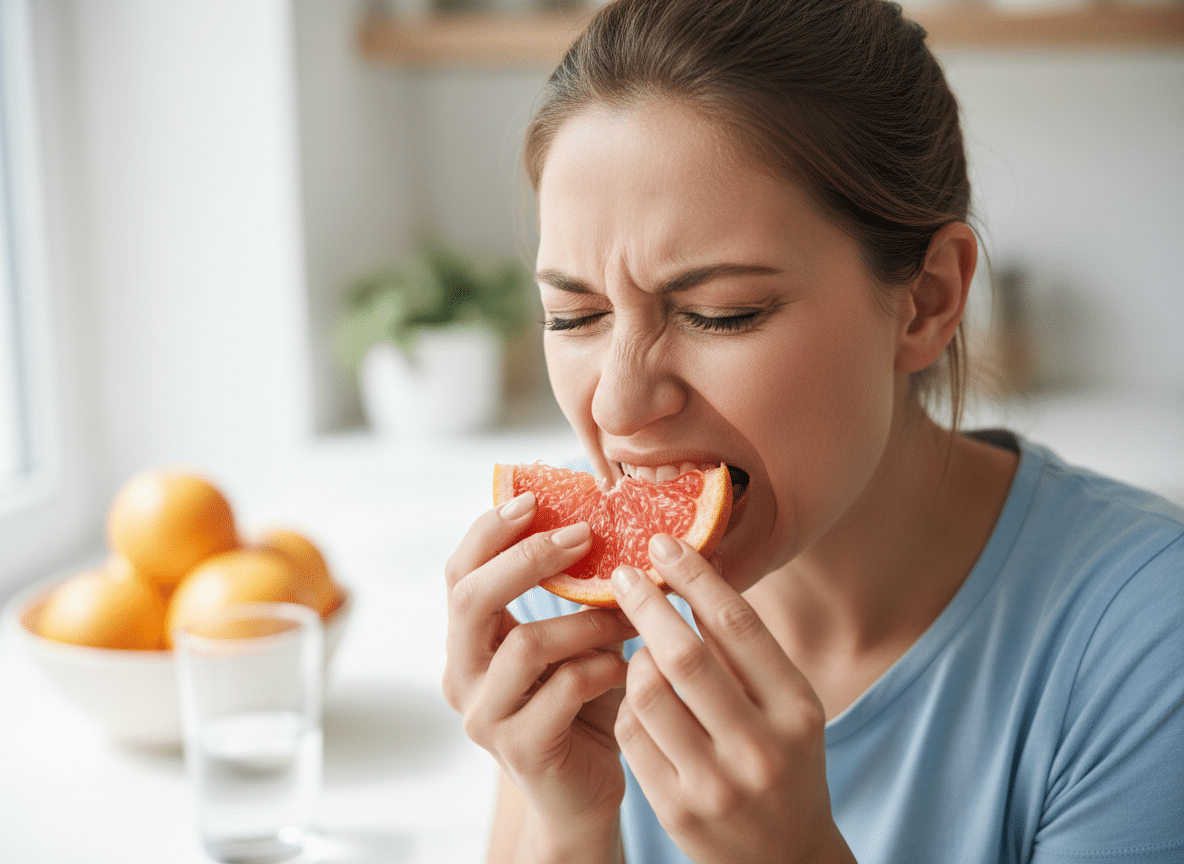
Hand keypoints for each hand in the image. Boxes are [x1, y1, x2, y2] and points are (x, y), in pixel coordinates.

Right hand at [442, 492, 636, 854]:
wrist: (582, 793)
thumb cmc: (583, 704)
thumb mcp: (573, 639)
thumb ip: (575, 591)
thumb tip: (616, 518)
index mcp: (467, 640)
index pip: (458, 571)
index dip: (490, 530)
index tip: (535, 497)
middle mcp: (462, 674)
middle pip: (469, 598)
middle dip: (526, 558)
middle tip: (582, 535)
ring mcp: (484, 715)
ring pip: (524, 644)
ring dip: (585, 621)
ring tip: (627, 618)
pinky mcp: (519, 748)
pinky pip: (562, 689)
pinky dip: (601, 668)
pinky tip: (625, 668)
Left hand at [611, 535, 854, 863]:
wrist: (785, 860)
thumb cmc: (786, 764)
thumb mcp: (791, 709)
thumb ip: (749, 654)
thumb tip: (693, 573)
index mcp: (798, 711)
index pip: (738, 626)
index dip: (695, 577)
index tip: (663, 544)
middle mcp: (760, 749)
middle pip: (685, 657)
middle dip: (647, 605)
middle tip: (625, 574)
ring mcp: (714, 784)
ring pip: (648, 694)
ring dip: (634, 657)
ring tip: (640, 644)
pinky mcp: (675, 810)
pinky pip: (632, 734)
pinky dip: (628, 702)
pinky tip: (637, 691)